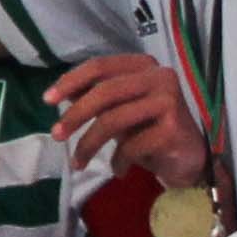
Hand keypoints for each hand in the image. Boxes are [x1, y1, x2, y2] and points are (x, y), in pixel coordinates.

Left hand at [48, 54, 207, 188]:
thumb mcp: (119, 112)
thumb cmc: (150, 132)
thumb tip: (60, 93)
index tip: (48, 100)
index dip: (71, 81)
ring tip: (78, 163)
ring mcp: (169, 100)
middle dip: (75, 115)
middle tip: (56, 135)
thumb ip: (95, 98)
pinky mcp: (173, 128)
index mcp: (144, 66)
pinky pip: (131, 145)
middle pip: (105, 91)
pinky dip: (118, 162)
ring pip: (114, 119)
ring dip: (89, 144)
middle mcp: (159, 76)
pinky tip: (118, 171)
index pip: (100, 66)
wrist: (189, 160)